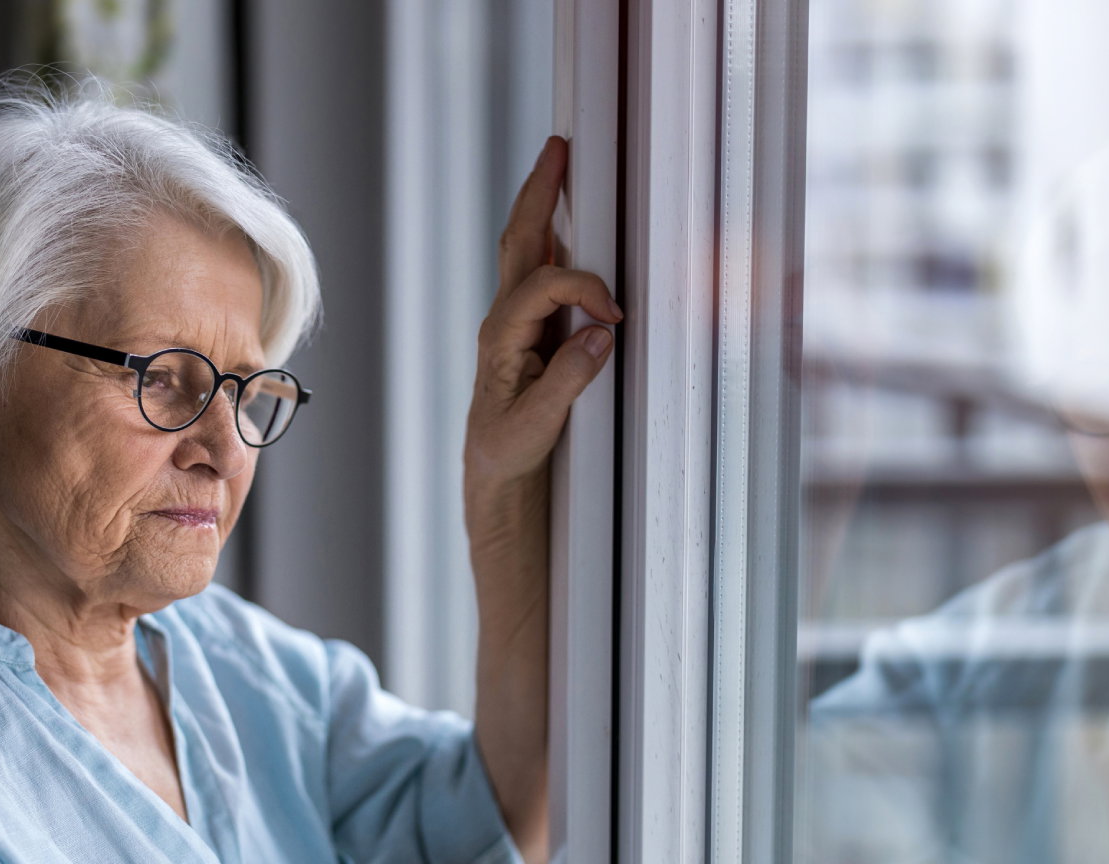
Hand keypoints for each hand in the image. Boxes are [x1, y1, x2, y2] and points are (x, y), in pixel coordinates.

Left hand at [465, 136, 622, 500]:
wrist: (494, 470)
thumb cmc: (508, 450)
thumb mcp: (536, 424)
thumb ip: (569, 381)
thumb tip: (601, 336)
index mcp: (501, 337)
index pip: (545, 285)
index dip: (586, 288)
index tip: (615, 316)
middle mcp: (504, 320)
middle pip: (521, 240)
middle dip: (540, 191)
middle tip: (558, 148)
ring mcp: (515, 320)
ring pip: (527, 249)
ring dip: (543, 205)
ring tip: (560, 165)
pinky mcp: (530, 328)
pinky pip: (540, 270)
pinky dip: (555, 237)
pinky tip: (570, 221)